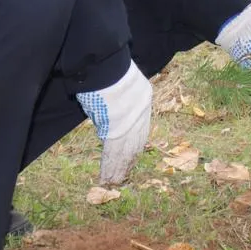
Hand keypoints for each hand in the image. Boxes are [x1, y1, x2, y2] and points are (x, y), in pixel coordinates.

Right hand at [77, 62, 153, 184]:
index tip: (131, 159)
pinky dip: (109, 166)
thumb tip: (107, 127)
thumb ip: (118, 107)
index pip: (141, 131)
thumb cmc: (110, 72)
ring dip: (116, 169)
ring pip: (123, 153)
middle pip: (134, 144)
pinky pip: (112, 152)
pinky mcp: (115, 129)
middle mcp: (141, 115)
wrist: (108, 67)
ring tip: (112, 182)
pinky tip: (107, 177)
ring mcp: (129, 123)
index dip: (134, 147)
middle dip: (127, 162)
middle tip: (122, 177)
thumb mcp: (121, 88)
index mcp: (144, 103)